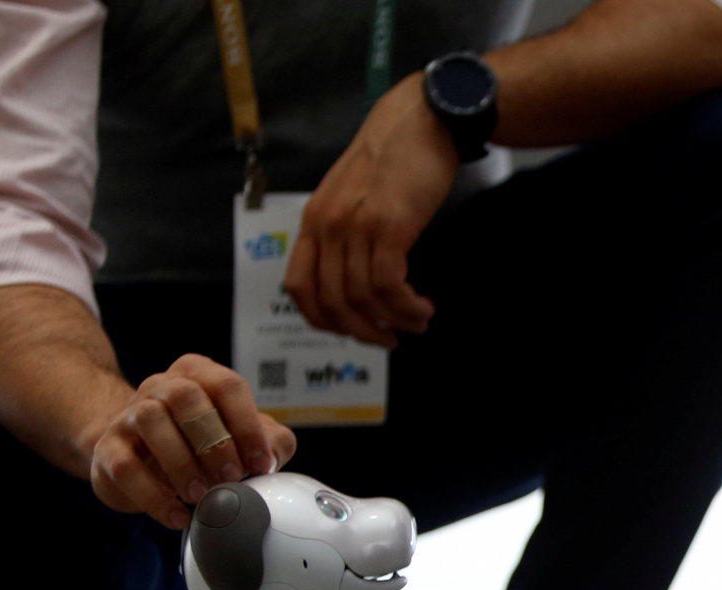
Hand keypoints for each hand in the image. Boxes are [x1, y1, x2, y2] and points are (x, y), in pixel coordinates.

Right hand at [89, 354, 296, 529]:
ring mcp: (130, 413)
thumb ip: (268, 441)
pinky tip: (176, 515)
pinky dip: (153, 496)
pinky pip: (125, 466)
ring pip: (151, 421)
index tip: (261, 463)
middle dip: (214, 442)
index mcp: (199, 375)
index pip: (227, 386)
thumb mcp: (238, 437)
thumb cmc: (196, 443)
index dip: (248, 426)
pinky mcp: (108, 448)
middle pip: (187, 396)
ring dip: (181, 463)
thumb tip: (273, 455)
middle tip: (230, 477)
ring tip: (200, 494)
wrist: (137, 456)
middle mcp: (162, 385)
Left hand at [284, 74, 459, 347]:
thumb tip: (357, 279)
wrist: (422, 119)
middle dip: (362, 331)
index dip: (323, 320)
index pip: (300, 287)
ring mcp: (356, 226)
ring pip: (363, 297)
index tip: (351, 329)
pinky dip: (405, 306)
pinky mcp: (388, 226)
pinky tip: (421, 307)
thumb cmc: (396, 156)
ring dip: (393, 320)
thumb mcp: (356, 195)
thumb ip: (348, 232)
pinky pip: (388, 285)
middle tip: (389, 339)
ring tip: (417, 321)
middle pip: (331, 301)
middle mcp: (328, 225)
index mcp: (315, 220)